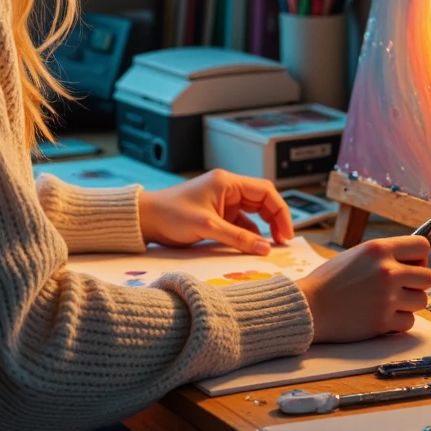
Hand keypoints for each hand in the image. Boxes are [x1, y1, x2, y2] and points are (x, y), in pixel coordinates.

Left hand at [139, 169, 293, 255]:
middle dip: (275, 220)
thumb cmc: (171, 215)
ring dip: (263, 229)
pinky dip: (248, 234)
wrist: (145, 220)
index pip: (265, 192)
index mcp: (228, 182)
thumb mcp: (207, 227)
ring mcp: (223, 202)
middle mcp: (228, 189)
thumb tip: (265, 248)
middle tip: (282, 243)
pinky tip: (252, 246)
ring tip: (269, 248)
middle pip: (263, 201)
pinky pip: (240, 223)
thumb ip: (238, 237)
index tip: (286, 234)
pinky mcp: (217, 214)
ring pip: (253, 214)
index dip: (281, 212)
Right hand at [299, 236, 430, 342]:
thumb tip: (413, 261)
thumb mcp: (356, 255)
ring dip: (408, 303)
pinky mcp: (383, 322)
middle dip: (416, 283)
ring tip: (387, 303)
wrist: (308, 307)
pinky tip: (381, 316)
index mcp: (378, 249)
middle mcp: (387, 271)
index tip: (411, 265)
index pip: (422, 246)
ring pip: (422, 301)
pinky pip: (409, 322)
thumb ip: (383, 256)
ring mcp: (387, 298)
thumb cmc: (328, 281)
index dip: (420, 257)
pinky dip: (398, 322)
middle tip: (399, 288)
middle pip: (428, 277)